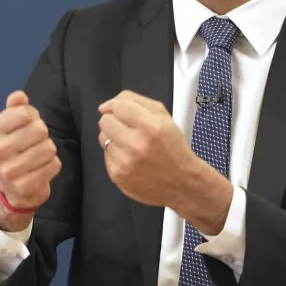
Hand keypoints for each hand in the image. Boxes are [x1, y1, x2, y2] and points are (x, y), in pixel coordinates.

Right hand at [0, 91, 61, 229]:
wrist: (10, 186)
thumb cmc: (14, 147)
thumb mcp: (10, 125)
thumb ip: (16, 107)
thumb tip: (19, 96)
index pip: (25, 113)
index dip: (33, 116)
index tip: (28, 124)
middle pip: (39, 130)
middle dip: (43, 134)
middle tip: (35, 141)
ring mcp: (10, 171)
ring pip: (49, 148)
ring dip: (49, 150)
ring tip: (39, 154)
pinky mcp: (24, 186)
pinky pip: (54, 165)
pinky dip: (53, 164)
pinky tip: (42, 167)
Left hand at [98, 90, 231, 233]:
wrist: (182, 183)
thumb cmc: (173, 147)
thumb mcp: (164, 118)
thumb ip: (138, 102)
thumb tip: (110, 103)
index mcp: (151, 127)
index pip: (119, 106)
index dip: (113, 104)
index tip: (114, 108)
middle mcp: (136, 145)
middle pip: (105, 121)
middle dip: (113, 121)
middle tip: (125, 127)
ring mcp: (124, 162)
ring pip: (103, 137)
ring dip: (113, 138)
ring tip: (129, 144)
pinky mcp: (117, 175)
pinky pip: (105, 155)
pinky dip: (115, 154)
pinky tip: (129, 158)